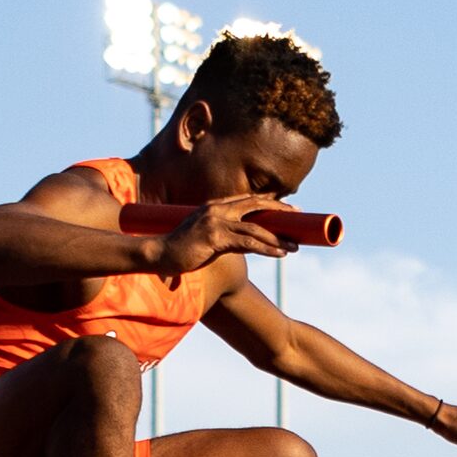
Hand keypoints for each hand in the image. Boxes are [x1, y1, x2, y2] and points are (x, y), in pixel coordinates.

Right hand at [152, 193, 294, 272]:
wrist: (158, 254)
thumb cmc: (179, 251)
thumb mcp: (206, 240)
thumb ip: (225, 238)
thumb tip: (243, 246)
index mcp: (215, 207)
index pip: (248, 201)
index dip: (270, 205)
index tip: (287, 211)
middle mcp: (217, 209)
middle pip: (257, 205)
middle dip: (280, 212)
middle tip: (299, 219)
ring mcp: (216, 222)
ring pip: (256, 227)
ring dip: (278, 237)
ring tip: (294, 245)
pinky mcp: (215, 237)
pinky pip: (247, 242)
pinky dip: (267, 247)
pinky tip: (280, 253)